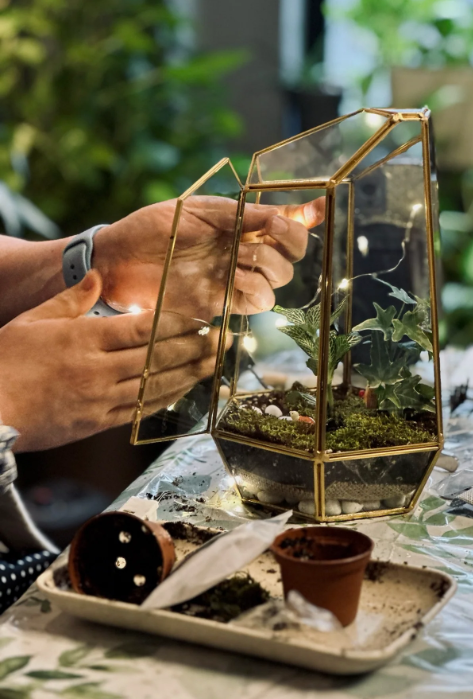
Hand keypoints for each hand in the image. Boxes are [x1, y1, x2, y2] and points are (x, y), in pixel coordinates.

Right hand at [0, 271, 217, 451]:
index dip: (177, 324)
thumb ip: (72, 299)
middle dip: (196, 348)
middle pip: (158, 357)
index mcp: (85, 339)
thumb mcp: (35, 320)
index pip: (143, 329)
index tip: (201, 318)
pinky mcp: (98, 422)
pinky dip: (165, 399)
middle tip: (224, 340)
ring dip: (190, 374)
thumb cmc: (6, 361)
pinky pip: (141, 410)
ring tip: (215, 364)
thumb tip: (100, 276)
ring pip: (155, 385)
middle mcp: (99, 369)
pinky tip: (184, 390)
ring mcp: (101, 399)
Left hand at [92, 195, 324, 322]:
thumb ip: (242, 215)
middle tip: (267, 234)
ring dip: (270, 267)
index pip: (285, 223)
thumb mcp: (199, 211)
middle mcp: (243, 251)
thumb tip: (282, 214)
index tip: (314, 211)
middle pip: (292, 255)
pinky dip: (255, 290)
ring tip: (241, 258)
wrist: (119, 261)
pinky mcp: (222, 302)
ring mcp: (234, 277)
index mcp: (240, 224)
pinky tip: (235, 280)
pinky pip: (257, 302)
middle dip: (288, 244)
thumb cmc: (153, 227)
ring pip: (280, 280)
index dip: (304, 218)